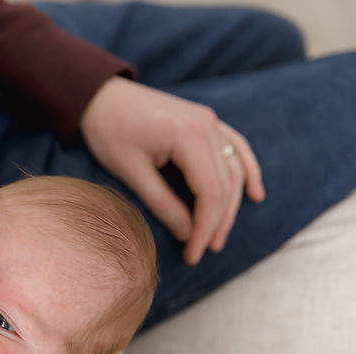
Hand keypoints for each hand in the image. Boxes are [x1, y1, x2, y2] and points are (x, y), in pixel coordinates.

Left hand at [79, 76, 264, 264]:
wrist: (101, 96)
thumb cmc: (109, 132)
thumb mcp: (131, 173)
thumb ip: (162, 204)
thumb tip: (188, 234)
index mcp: (188, 136)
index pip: (210, 193)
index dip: (205, 228)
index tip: (193, 254)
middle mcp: (207, 125)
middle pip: (226, 184)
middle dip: (217, 222)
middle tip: (205, 251)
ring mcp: (210, 120)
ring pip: (234, 169)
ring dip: (230, 205)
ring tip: (218, 236)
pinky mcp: (207, 120)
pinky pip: (236, 147)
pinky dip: (247, 171)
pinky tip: (254, 195)